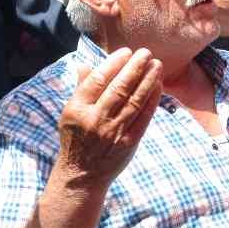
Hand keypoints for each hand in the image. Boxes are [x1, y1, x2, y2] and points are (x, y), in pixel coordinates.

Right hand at [57, 47, 163, 190]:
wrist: (82, 176)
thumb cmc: (75, 139)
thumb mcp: (69, 113)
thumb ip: (80, 88)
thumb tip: (85, 63)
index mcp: (77, 108)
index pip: (98, 80)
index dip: (114, 63)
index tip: (127, 52)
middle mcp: (95, 119)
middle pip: (119, 88)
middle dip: (135, 67)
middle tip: (146, 53)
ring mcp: (112, 132)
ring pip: (134, 101)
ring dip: (148, 81)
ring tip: (157, 65)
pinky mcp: (128, 143)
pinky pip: (143, 118)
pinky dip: (151, 101)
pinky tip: (158, 86)